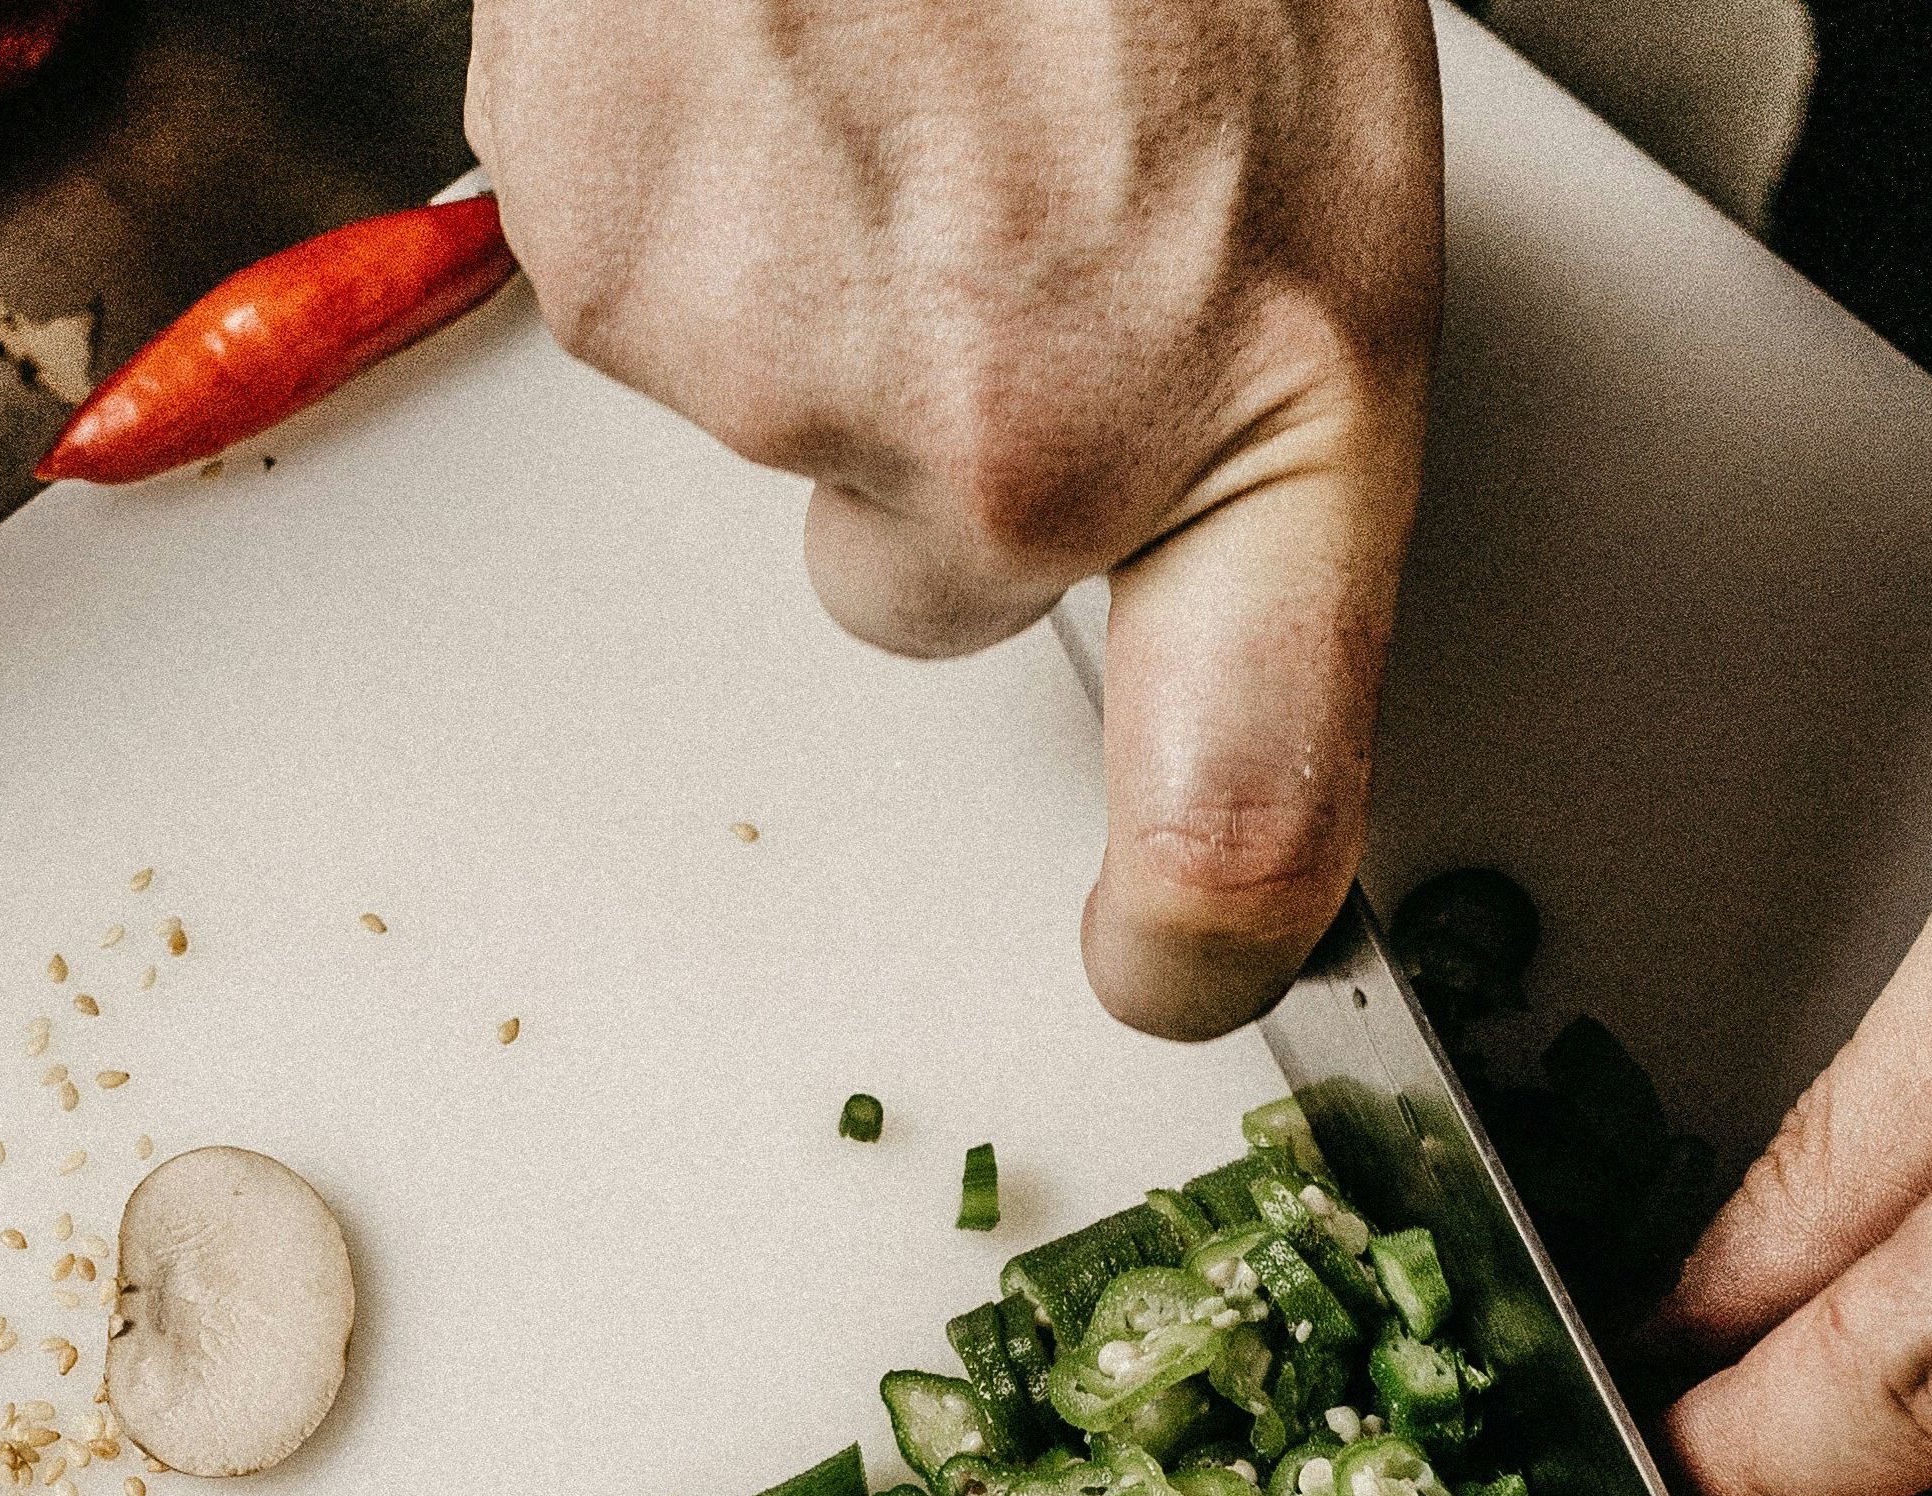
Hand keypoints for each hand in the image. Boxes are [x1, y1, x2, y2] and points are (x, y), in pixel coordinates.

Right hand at [465, 0, 1441, 1036]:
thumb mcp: (1324, 181)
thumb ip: (1248, 445)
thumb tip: (1177, 636)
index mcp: (1264, 410)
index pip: (1252, 809)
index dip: (1202, 936)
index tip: (1166, 969)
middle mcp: (1019, 443)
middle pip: (929, 584)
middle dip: (953, 439)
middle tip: (1006, 211)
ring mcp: (791, 366)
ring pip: (780, 424)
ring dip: (824, 284)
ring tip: (899, 74)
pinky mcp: (607, 266)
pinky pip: (648, 297)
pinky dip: (697, 195)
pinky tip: (782, 52)